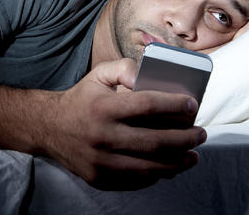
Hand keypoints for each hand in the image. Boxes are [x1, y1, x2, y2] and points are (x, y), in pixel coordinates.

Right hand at [41, 58, 206, 189]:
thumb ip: (124, 67)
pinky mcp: (99, 178)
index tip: (193, 105)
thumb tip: (147, 75)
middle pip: (154, 141)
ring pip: (149, 167)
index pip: (147, 105)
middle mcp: (102, 136)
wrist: (47, 128)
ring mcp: (100, 162)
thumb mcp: (98, 74)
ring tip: (193, 156)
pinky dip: (157, 174)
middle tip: (201, 134)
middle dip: (185, 139)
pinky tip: (169, 166)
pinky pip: (136, 180)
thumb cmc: (81, 99)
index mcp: (104, 108)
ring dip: (177, 163)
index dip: (174, 105)